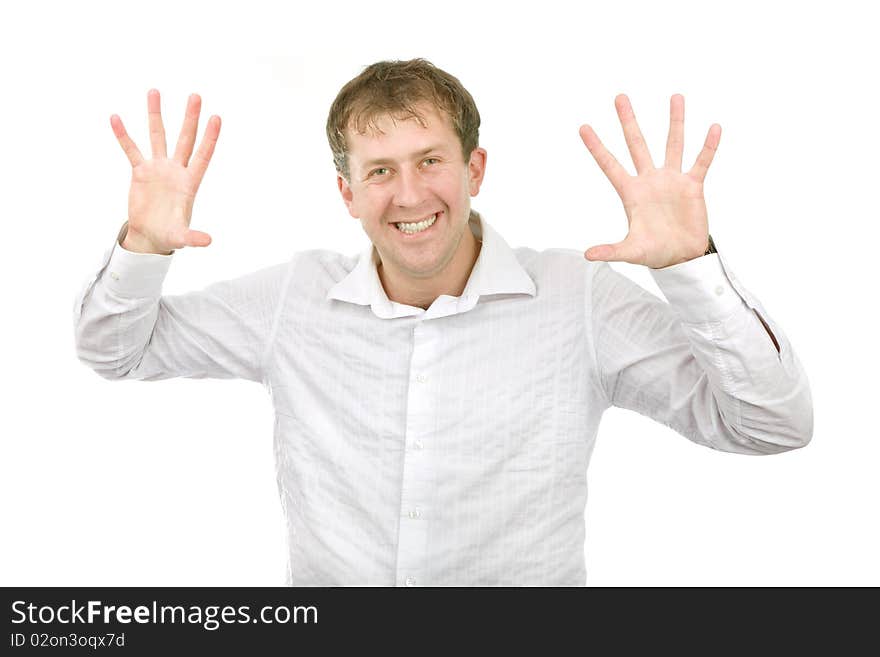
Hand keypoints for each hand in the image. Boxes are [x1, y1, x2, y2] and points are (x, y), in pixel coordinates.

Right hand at [110, 89, 220, 253]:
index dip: (210, 138)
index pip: (203, 156)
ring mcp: (158, 168)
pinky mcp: (140, 172)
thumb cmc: (169, 235)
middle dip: (190, 118)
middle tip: (196, 95)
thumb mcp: (181, 237)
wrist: (151, 235)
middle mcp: (176, 170)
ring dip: (156, 115)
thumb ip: (193, 238)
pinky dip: (123, 135)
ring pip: (157, 136)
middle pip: (185, 139)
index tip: (217, 117)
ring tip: (154, 91)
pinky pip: (131, 150)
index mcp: (189, 183)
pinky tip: (116, 118)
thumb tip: (208, 242)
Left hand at [579, 94, 720, 268]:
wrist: (681, 258)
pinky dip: (708, 146)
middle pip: (636, 144)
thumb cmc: (654, 253)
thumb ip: (611, 251)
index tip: (583, 127)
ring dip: (675, 121)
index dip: (597, 147)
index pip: (609, 165)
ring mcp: (672, 181)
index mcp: (631, 192)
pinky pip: (702, 162)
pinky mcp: (692, 186)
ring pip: (673, 144)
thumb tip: (588, 255)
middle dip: (628, 121)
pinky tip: (713, 128)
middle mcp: (650, 180)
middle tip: (619, 96)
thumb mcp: (631, 251)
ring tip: (675, 97)